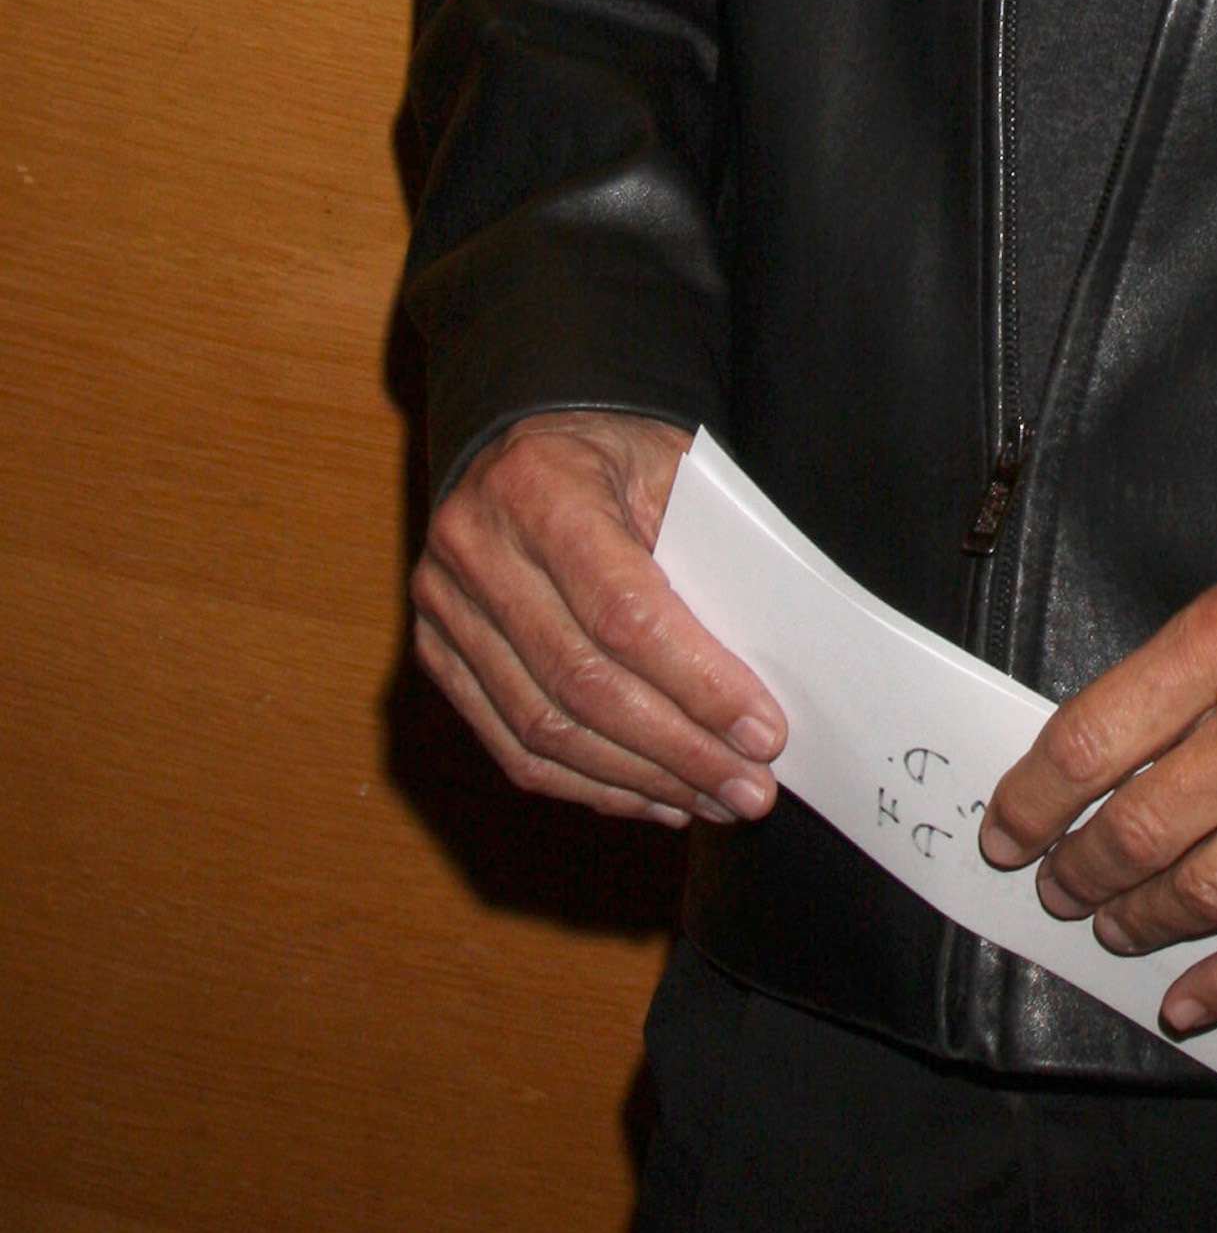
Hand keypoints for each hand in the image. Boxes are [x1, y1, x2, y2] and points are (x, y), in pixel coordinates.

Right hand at [410, 411, 783, 829]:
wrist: (525, 430)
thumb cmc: (615, 451)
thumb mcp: (672, 467)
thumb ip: (705, 556)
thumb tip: (762, 675)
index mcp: (540, 488)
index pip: (623, 610)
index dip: (696, 683)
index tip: (763, 732)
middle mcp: (476, 549)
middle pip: (581, 683)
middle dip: (677, 751)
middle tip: (751, 791)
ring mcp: (444, 607)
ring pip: (542, 730)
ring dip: (639, 781)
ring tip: (713, 801)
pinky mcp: (437, 653)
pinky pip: (510, 745)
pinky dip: (589, 785)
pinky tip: (653, 798)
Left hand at [977, 546, 1216, 1036]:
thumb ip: (1181, 676)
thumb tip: (1092, 763)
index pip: (1093, 738)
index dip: (1033, 801)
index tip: (1007, 832)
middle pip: (1141, 828)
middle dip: (1080, 873)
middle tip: (1057, 887)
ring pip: (1206, 891)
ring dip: (1141, 923)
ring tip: (1114, 927)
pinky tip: (1186, 1001)